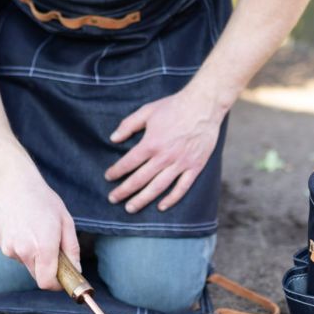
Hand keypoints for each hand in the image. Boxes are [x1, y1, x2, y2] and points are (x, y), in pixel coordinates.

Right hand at [0, 157, 79, 290]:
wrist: (13, 184)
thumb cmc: (43, 200)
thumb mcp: (66, 222)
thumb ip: (72, 250)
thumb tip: (76, 270)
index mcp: (43, 247)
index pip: (47, 283)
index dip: (57, 285)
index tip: (63, 279)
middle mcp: (24, 251)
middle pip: (38, 276)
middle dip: (48, 270)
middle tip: (54, 251)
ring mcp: (9, 248)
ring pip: (27, 264)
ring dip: (35, 256)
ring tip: (36, 231)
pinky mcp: (1, 244)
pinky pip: (16, 254)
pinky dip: (23, 247)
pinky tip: (24, 228)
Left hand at [104, 85, 228, 212]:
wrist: (204, 105)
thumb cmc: (174, 106)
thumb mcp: (147, 111)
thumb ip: (128, 125)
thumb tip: (113, 138)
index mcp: (151, 143)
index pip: (128, 163)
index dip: (116, 172)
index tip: (108, 177)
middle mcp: (164, 157)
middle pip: (140, 179)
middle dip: (124, 191)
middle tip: (113, 199)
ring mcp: (180, 163)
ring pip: (158, 187)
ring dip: (142, 199)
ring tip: (130, 208)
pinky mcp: (195, 167)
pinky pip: (182, 187)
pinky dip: (171, 199)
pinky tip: (161, 206)